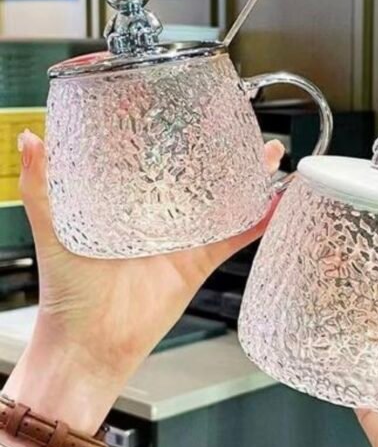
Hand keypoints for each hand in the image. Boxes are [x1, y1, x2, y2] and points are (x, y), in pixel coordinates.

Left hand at [2, 130, 284, 439]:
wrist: (90, 344)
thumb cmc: (68, 292)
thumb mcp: (53, 230)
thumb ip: (42, 186)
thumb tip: (30, 140)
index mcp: (127, 202)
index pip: (152, 157)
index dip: (171, 131)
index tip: (185, 102)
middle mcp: (159, 215)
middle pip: (197, 174)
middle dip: (219, 148)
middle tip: (238, 122)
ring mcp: (184, 237)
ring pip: (224, 200)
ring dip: (248, 178)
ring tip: (268, 152)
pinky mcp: (200, 261)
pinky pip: (236, 237)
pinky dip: (258, 220)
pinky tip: (278, 202)